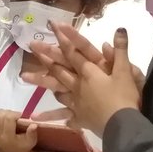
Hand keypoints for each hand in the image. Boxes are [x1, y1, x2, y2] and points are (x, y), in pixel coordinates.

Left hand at [0, 110, 38, 151]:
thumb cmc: (25, 146)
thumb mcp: (31, 140)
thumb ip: (32, 133)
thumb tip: (33, 124)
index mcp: (8, 137)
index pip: (8, 119)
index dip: (15, 114)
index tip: (20, 116)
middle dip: (7, 112)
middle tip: (13, 115)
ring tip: (4, 114)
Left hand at [24, 26, 142, 135]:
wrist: (123, 126)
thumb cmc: (124, 98)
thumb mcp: (126, 72)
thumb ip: (121, 50)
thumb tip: (119, 29)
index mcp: (90, 72)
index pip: (74, 51)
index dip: (64, 37)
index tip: (53, 25)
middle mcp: (78, 84)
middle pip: (59, 67)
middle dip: (46, 55)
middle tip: (32, 45)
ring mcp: (76, 101)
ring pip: (56, 88)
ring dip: (41, 81)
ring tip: (25, 76)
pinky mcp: (79, 117)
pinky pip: (61, 115)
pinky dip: (49, 116)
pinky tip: (36, 117)